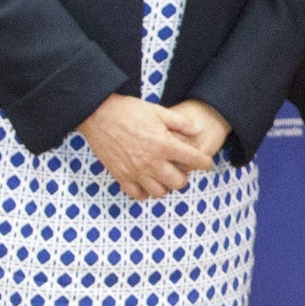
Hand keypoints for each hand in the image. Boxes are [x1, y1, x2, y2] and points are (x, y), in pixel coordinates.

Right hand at [79, 93, 217, 201]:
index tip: (206, 163)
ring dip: (165, 186)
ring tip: (163, 176)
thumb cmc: (129, 110)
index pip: (194, 160)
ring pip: (159, 192)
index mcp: (164, 144)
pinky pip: (138, 195)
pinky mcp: (121, 176)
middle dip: (184, 177)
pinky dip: (144, 192)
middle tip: (180, 170)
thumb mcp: (158, 111)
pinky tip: (146, 182)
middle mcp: (152, 161)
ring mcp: (136, 171)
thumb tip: (199, 130)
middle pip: (178, 183)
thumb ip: (181, 123)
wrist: (98, 114)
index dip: (205, 163)